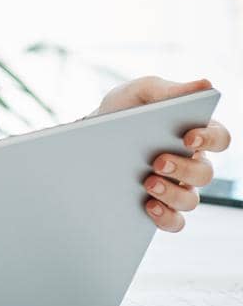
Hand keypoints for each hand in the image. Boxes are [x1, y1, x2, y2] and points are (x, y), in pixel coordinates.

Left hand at [93, 76, 231, 231]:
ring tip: (147, 183)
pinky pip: (174, 221)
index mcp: (194, 133)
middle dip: (183, 169)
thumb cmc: (122, 110)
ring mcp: (175, 187)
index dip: (210, 139)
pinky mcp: (158, 206)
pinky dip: (166, 217)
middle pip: (205, 173)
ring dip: (172, 194)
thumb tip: (205, 84)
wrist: (86, 137)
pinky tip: (147, 207)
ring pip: (191, 200)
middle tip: (157, 161)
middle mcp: (190, 163)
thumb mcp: (140, 93)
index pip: (219, 138)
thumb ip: (169, 90)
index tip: (188, 138)